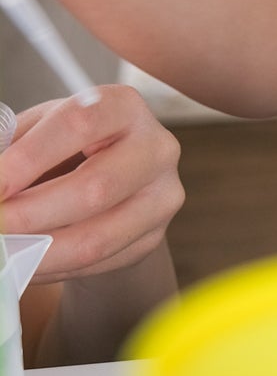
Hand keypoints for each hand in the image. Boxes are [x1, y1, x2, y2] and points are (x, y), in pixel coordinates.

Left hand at [0, 85, 182, 283]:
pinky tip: (26, 262)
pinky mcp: (153, 238)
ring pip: (95, 238)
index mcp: (123, 107)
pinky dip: (50, 269)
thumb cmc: (67, 151)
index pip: (80, 124)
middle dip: (30, 215)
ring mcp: (161, 195)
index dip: (29, 158)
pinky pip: (95, 265)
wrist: (111, 183)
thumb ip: (13, 149)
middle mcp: (156, 147)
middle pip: (95, 187)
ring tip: (3, 250)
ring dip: (35, 252)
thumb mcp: (40, 133)